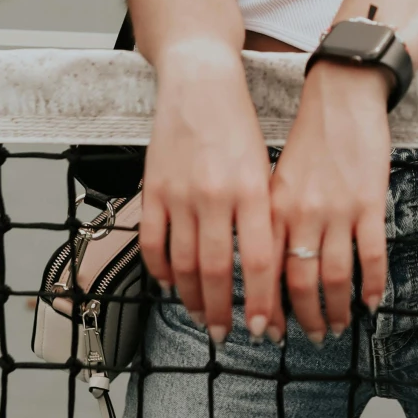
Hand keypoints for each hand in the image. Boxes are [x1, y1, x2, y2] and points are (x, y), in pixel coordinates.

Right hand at [137, 42, 279, 342]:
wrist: (201, 82)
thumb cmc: (239, 127)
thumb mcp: (264, 168)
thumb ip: (262, 216)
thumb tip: (265, 270)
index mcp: (253, 191)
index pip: (260, 262)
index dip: (261, 302)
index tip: (262, 328)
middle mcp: (216, 196)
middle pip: (217, 272)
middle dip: (223, 312)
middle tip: (225, 335)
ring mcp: (180, 194)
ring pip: (182, 264)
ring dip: (192, 298)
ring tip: (201, 317)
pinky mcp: (153, 189)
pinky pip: (152, 243)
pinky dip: (159, 271)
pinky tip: (170, 284)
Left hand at [270, 61, 391, 340]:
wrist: (342, 97)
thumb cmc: (308, 140)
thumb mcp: (277, 179)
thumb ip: (272, 221)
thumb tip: (266, 268)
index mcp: (273, 208)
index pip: (265, 272)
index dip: (268, 307)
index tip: (269, 331)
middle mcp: (301, 213)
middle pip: (300, 283)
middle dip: (304, 319)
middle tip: (311, 337)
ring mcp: (338, 210)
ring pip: (335, 277)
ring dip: (336, 310)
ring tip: (337, 327)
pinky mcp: (370, 203)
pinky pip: (372, 257)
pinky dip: (373, 286)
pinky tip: (372, 303)